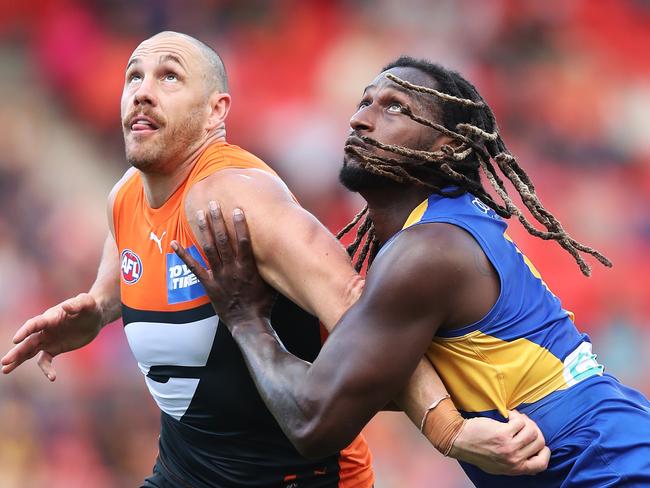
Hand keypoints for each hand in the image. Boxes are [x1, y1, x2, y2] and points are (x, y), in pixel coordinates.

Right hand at [1, 293, 103, 380]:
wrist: (95, 317)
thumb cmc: (90, 307)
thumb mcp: (87, 303)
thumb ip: (78, 304)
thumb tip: (65, 306)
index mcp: (50, 317)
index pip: (34, 324)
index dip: (25, 331)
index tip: (15, 340)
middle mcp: (45, 329)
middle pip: (28, 341)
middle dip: (17, 352)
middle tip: (4, 362)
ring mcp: (49, 339)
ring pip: (30, 351)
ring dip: (19, 360)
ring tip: (5, 370)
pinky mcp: (55, 348)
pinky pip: (45, 360)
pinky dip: (46, 368)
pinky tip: (52, 377)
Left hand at [171, 201, 275, 324]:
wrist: (248, 323)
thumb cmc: (263, 304)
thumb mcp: (272, 282)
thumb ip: (271, 266)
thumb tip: (281, 250)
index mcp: (248, 268)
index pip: (244, 241)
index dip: (240, 225)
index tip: (237, 209)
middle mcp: (232, 269)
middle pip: (224, 240)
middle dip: (218, 220)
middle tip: (213, 203)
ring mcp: (219, 276)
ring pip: (209, 249)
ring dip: (205, 230)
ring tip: (200, 213)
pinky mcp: (209, 284)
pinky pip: (193, 267)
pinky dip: (183, 255)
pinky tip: (174, 244)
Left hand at [449, 410, 549, 475]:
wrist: (459, 441)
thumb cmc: (477, 451)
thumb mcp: (498, 466)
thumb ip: (514, 463)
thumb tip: (529, 456)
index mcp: (515, 469)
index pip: (541, 464)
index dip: (544, 451)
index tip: (538, 442)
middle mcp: (514, 460)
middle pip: (539, 442)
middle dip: (535, 430)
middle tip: (525, 424)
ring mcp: (509, 447)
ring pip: (532, 431)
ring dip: (526, 421)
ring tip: (516, 418)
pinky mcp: (503, 434)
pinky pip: (520, 422)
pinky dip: (516, 415)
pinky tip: (508, 414)